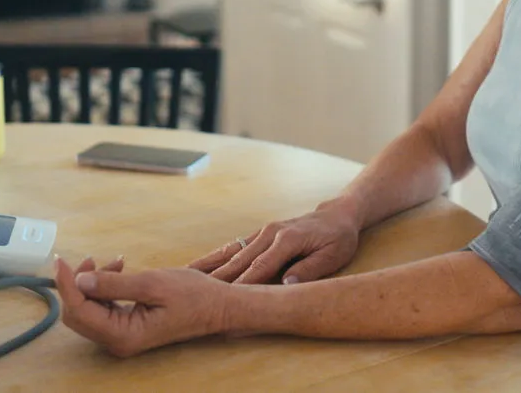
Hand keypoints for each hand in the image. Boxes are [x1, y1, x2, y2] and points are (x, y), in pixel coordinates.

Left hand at [55, 257, 233, 357]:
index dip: (67, 284)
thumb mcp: (153, 284)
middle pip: (78, 314)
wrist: (217, 307)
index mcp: (123, 335)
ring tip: (115, 261)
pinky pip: (102, 309)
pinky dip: (103, 288)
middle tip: (90, 257)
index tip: (61, 259)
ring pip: (88, 310)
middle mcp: (118, 341)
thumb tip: (80, 280)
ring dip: (92, 283)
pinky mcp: (126, 328)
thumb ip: (114, 284)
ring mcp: (121, 336)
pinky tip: (118, 269)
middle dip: (77, 283)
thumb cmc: (192, 295)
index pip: (80, 311)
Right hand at [188, 201, 361, 284]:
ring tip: (183, 279)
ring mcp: (262, 232)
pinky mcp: (258, 235)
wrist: (337, 216)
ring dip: (208, 267)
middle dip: (216, 280)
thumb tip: (286, 287)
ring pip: (231, 252)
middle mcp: (270, 233)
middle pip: (239, 261)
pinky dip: (214, 258)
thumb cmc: (338, 239)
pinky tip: (197, 268)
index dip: (241, 287)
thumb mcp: (333, 256)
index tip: (224, 304)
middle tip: (192, 297)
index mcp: (287, 239)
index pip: (259, 268)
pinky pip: (233, 247)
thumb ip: (308, 270)